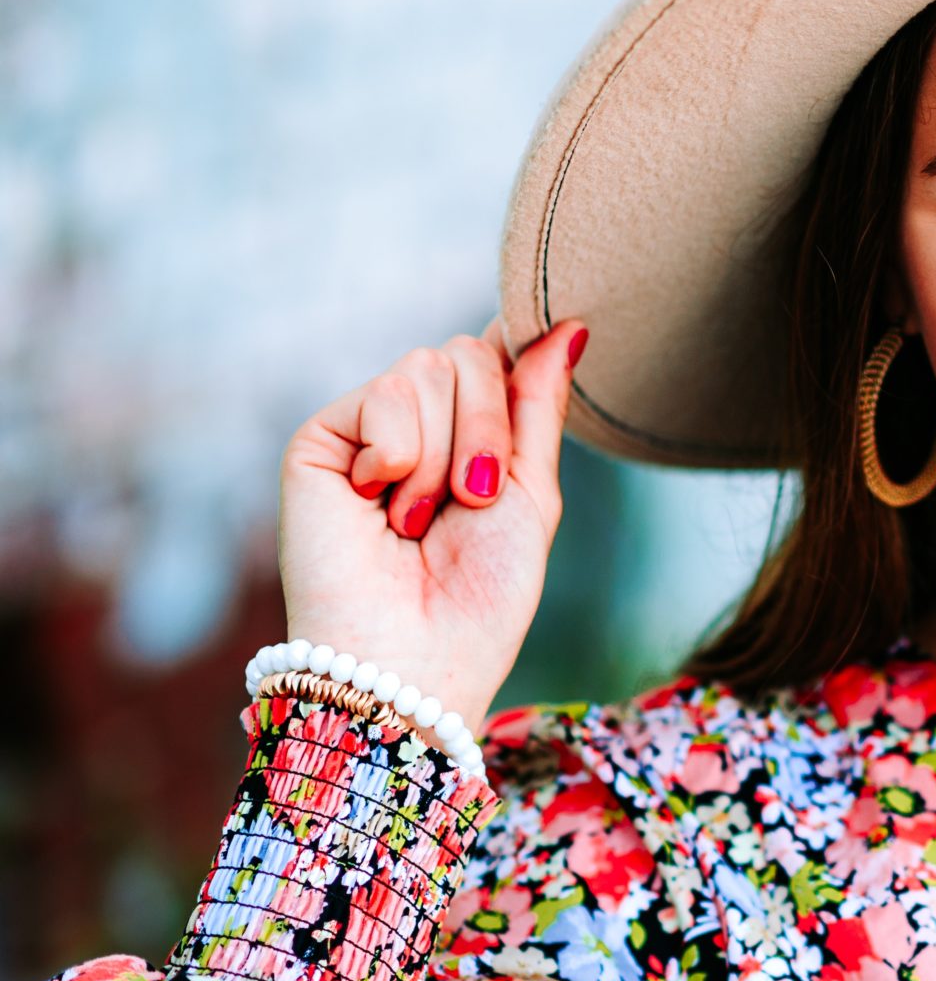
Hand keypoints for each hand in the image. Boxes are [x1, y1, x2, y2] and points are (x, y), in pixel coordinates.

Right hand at [275, 313, 587, 735]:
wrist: (414, 656)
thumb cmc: (480, 594)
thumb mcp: (532, 492)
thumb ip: (539, 404)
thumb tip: (570, 324)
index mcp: (470, 435)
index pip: (498, 354)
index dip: (517, 360)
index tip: (537, 380)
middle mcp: (418, 424)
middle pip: (469, 353)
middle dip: (489, 431)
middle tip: (472, 502)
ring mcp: (366, 429)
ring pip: (429, 365)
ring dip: (446, 453)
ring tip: (419, 520)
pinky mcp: (319, 440)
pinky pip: (385, 392)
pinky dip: (399, 454)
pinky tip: (379, 507)